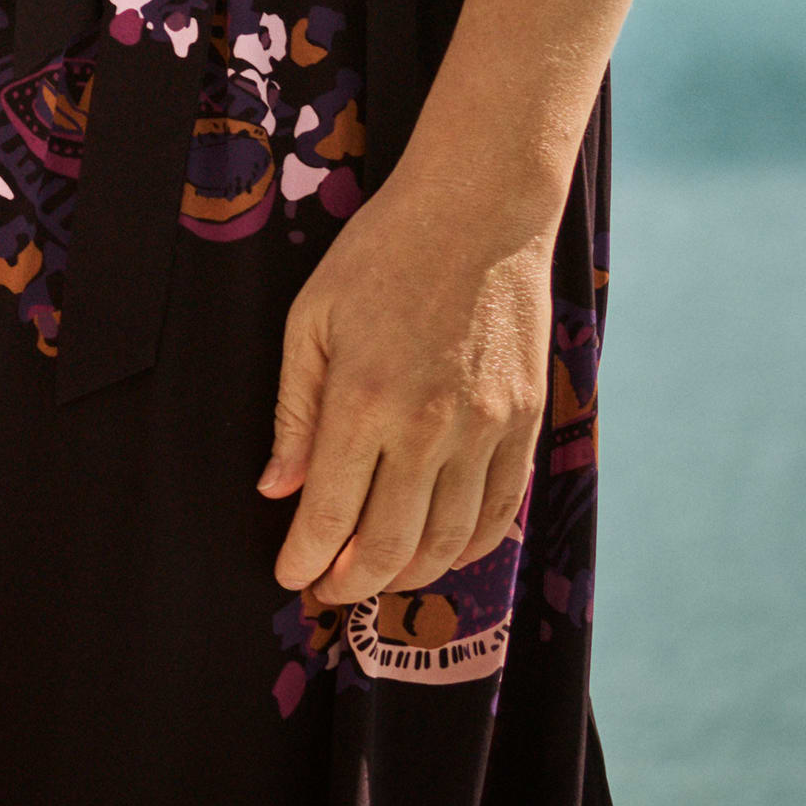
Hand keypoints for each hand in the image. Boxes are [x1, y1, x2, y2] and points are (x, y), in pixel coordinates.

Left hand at [261, 179, 554, 609]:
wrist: (479, 212)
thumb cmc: (381, 255)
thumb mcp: (311, 319)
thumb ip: (296, 413)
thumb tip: (278, 488)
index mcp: (363, 400)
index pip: (329, 514)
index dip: (305, 560)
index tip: (289, 577)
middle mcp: (429, 427)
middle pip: (389, 546)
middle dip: (351, 585)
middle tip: (326, 593)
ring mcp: (487, 430)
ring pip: (448, 543)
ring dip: (407, 575)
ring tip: (374, 577)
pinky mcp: (527, 424)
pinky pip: (500, 513)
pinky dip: (468, 548)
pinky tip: (438, 552)